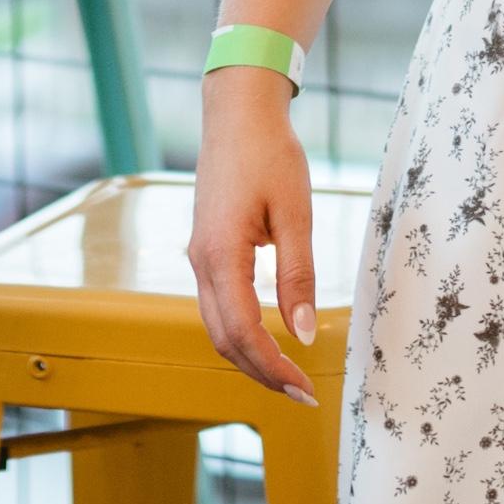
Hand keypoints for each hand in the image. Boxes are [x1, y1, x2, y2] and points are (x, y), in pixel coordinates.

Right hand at [187, 70, 320, 403]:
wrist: (237, 111)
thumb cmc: (270, 154)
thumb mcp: (295, 213)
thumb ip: (298, 275)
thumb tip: (303, 334)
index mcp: (221, 255)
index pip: (244, 332)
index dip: (273, 368)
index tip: (305, 389)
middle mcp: (201, 261)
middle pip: (224, 339)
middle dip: (261, 373)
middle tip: (302, 392)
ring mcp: (198, 255)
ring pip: (216, 325)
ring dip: (249, 356)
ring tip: (288, 373)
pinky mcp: (205, 247)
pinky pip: (217, 304)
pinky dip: (240, 331)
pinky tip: (268, 336)